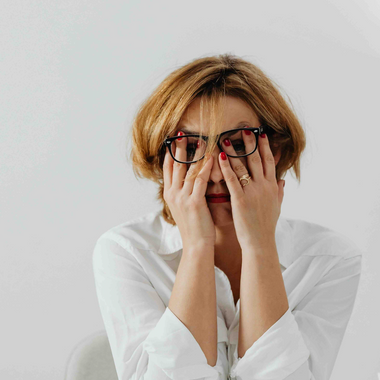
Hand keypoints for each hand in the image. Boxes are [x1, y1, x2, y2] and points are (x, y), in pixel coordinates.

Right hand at [163, 135, 215, 249]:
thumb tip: (188, 177)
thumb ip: (184, 191)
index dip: (170, 152)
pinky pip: (200, 180)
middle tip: (182, 133)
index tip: (173, 139)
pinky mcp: (194, 202)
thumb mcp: (183, 208)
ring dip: (195, 153)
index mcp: (169, 194)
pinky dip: (206, 167)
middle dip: (179, 148)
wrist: (196, 246)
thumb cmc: (194, 227)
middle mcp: (173, 194)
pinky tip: (212, 157)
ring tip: (201, 139)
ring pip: (188, 170)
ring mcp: (182, 198)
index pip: (167, 168)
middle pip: (175, 165)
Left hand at [218, 131, 284, 249]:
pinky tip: (220, 156)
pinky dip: (226, 167)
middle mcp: (264, 186)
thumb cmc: (266, 226)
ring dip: (234, 150)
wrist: (260, 243)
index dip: (265, 147)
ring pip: (243, 166)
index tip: (261, 134)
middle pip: (257, 159)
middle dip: (251, 143)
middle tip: (245, 128)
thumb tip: (282, 179)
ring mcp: (252, 192)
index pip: (269, 161)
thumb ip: (279, 191)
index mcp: (272, 187)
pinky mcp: (240, 200)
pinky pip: (232, 179)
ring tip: (225, 138)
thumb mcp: (277, 207)